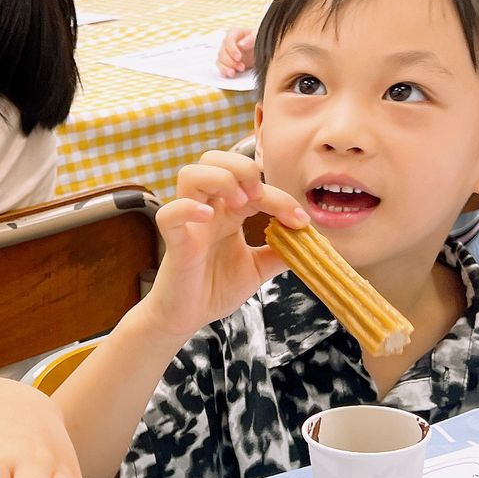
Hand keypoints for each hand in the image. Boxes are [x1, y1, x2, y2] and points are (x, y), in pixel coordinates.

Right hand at [147, 150, 308, 340]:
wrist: (187, 318)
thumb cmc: (215, 289)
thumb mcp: (257, 269)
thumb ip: (279, 253)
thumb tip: (310, 242)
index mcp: (227, 212)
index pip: (252, 184)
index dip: (280, 196)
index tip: (301, 221)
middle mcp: (207, 210)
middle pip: (213, 159)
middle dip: (242, 168)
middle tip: (258, 196)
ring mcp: (189, 224)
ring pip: (190, 174)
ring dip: (219, 179)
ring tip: (239, 203)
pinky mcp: (174, 243)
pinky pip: (168, 214)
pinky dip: (187, 208)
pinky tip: (207, 217)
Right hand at [215, 26, 254, 78]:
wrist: (263, 50)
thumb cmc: (259, 39)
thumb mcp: (258, 37)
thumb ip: (251, 38)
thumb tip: (241, 44)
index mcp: (234, 33)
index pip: (228, 40)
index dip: (232, 50)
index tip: (239, 57)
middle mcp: (228, 43)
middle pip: (222, 52)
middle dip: (231, 61)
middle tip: (242, 67)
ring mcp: (226, 53)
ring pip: (220, 60)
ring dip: (227, 68)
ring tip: (236, 72)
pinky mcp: (227, 62)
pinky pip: (221, 67)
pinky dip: (224, 71)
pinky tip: (231, 74)